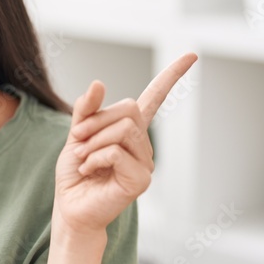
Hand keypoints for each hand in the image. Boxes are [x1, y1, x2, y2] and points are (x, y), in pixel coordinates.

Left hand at [53, 53, 198, 238]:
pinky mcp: (141, 179)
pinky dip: (94, 157)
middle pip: (128, 109)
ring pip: (123, 129)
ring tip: (83, 158)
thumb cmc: (76, 173)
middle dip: (95, 121)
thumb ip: (86, 111)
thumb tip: (98, 83)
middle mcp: (143, 144)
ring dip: (93, 141)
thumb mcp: (77, 135)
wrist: (71, 207)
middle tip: (76, 140)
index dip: (172, 76)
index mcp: (130, 129)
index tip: (192, 55)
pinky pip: (116, 152)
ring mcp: (145, 162)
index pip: (155, 97)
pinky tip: (89, 170)